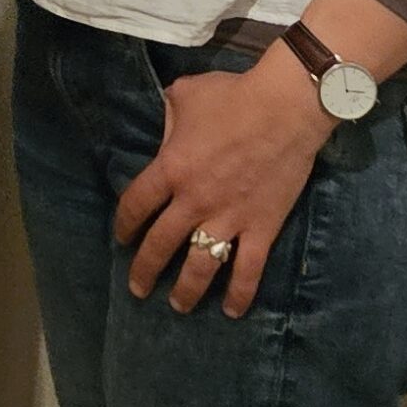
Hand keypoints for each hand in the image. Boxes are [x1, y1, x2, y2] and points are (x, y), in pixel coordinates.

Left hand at [114, 57, 331, 317]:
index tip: (121, 238)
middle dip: (145, 269)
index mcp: (170, 168)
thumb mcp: (185, 95)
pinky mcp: (262, 228)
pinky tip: (232, 311)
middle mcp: (194, 200)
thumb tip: (166, 131)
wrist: (284, 109)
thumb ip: (168, 118)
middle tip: (138, 288)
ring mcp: (228, 218)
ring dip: (186, 290)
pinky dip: (239, 294)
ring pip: (200, 266)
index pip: (135, 204)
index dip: (124, 225)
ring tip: (178, 305)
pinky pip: (248, 269)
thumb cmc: (232, 97)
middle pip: (161, 243)